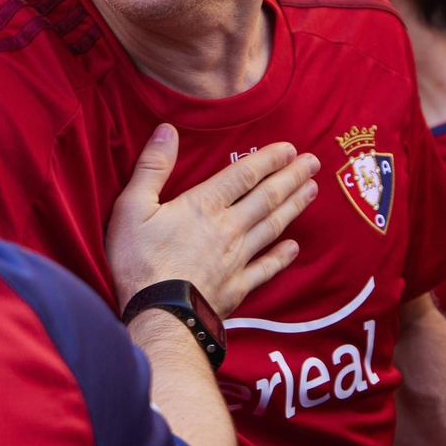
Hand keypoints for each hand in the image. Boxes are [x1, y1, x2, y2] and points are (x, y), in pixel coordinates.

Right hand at [106, 124, 317, 316]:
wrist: (159, 315)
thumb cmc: (139, 260)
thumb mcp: (132, 206)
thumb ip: (152, 167)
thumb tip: (168, 130)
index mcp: (203, 205)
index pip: (242, 175)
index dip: (267, 160)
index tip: (289, 148)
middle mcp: (228, 228)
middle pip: (266, 198)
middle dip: (291, 178)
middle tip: (313, 163)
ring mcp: (237, 259)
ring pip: (272, 227)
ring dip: (294, 207)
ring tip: (312, 190)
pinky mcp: (238, 287)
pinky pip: (266, 268)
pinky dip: (281, 256)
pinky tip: (294, 247)